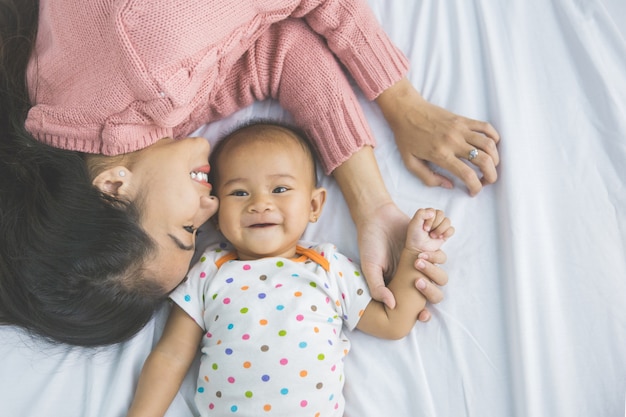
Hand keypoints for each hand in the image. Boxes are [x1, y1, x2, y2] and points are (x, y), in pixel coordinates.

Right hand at [356, 202, 447, 312]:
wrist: (375, 217)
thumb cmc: (370, 244)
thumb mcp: (370, 268)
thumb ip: (378, 288)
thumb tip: (392, 306)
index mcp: (403, 282)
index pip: (418, 303)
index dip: (423, 312)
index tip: (423, 314)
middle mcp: (416, 270)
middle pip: (436, 285)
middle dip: (431, 284)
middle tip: (417, 271)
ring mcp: (424, 253)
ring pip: (442, 262)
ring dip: (435, 260)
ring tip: (420, 252)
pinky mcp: (428, 236)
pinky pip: (444, 236)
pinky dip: (443, 232)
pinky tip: (428, 235)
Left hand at [376, 78, 500, 195]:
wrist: (405, 110)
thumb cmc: (406, 137)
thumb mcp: (410, 163)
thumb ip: (428, 178)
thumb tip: (449, 185)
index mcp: (441, 154)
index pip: (467, 174)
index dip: (475, 187)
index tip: (474, 191)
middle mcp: (454, 142)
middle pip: (484, 160)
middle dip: (491, 175)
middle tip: (487, 181)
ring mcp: (460, 129)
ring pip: (489, 145)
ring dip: (495, 159)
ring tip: (490, 166)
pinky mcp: (463, 119)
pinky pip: (486, 127)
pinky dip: (494, 137)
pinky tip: (492, 146)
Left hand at [406, 208, 454, 252]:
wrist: (418, 248)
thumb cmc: (415, 235)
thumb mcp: (414, 223)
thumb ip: (420, 214)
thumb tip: (432, 212)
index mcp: (426, 213)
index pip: (433, 211)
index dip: (430, 220)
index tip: (424, 228)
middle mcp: (434, 217)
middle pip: (441, 214)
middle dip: (435, 225)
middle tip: (428, 232)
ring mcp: (440, 225)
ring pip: (447, 221)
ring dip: (440, 229)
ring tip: (433, 236)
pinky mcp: (445, 232)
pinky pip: (451, 229)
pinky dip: (447, 233)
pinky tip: (440, 237)